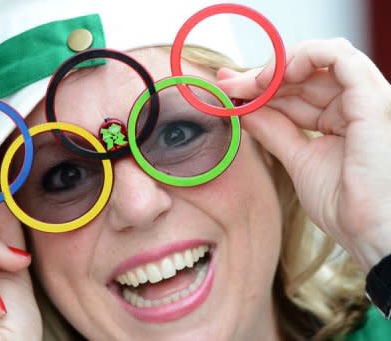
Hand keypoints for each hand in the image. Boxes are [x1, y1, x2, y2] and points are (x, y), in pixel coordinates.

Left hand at [217, 38, 390, 270]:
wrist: (368, 231)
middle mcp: (355, 105)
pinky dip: (302, 57)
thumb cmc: (344, 206)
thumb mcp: (297, 159)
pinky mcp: (370, 96)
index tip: (229, 90)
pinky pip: (338, 56)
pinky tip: (273, 77)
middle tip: (227, 83)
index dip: (263, 89)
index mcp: (341, 120)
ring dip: (277, 67)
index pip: (298, 92)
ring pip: (318, 60)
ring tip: (248, 84)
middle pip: (304, 75)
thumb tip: (243, 110)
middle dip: (261, 78)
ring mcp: (365, 98)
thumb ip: (273, 130)